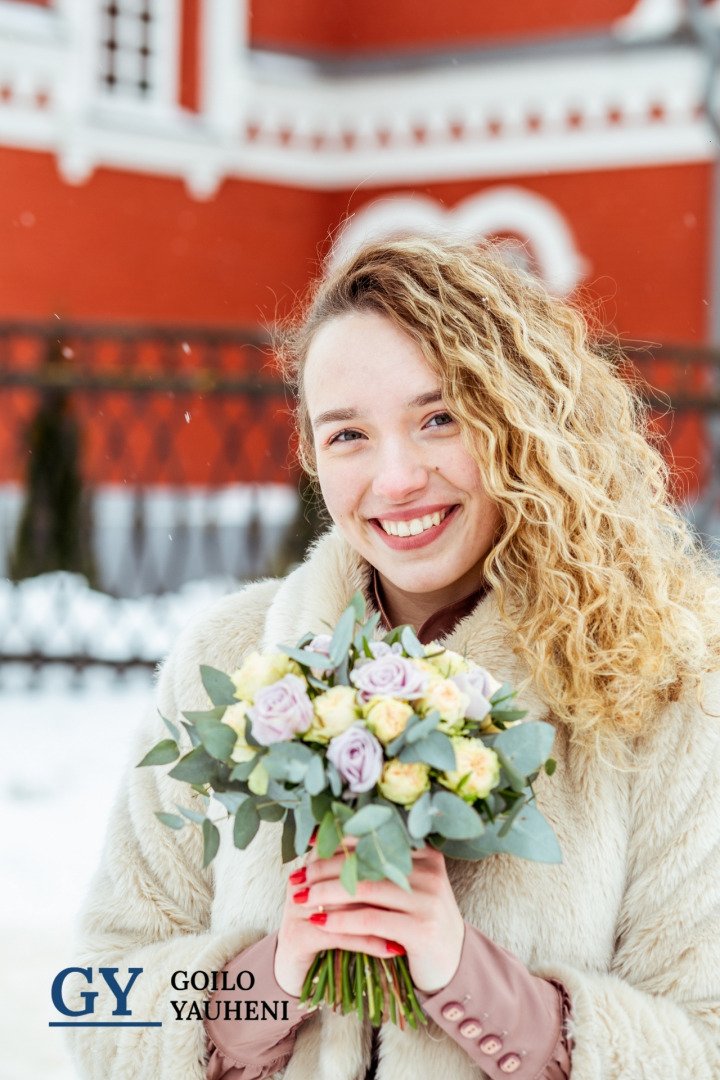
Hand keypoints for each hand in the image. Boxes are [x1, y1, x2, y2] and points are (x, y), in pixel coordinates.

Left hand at [274, 841, 464, 997]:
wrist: (451, 963)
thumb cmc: (418, 921)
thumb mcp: (404, 888)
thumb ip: (378, 867)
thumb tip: (327, 843)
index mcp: (424, 852)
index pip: (374, 838)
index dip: (338, 838)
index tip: (308, 842)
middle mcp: (429, 870)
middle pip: (365, 862)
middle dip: (324, 868)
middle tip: (297, 877)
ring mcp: (428, 899)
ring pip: (363, 888)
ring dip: (325, 894)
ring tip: (300, 899)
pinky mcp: (422, 929)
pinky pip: (370, 919)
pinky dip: (340, 920)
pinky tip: (319, 922)